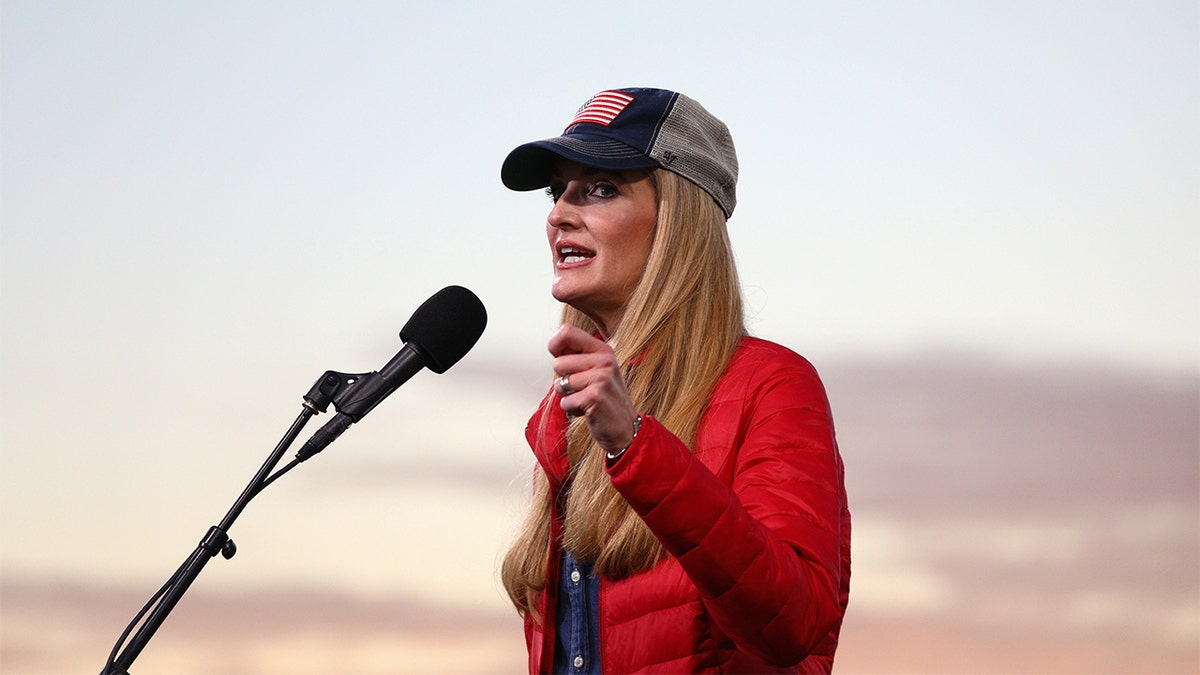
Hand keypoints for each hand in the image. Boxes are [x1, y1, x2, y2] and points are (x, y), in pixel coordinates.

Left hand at [548, 325, 638, 453]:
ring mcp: (601, 378)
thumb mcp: (598, 370)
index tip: (559, 358)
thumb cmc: (605, 398)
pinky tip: (588, 410)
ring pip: (560, 384)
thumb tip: (554, 345)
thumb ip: (578, 356)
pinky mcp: (595, 397)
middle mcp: (605, 360)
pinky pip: (565, 402)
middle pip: (558, 362)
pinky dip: (572, 410)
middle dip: (563, 380)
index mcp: (603, 350)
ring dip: (568, 396)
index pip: (567, 332)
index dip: (554, 345)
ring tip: (586, 399)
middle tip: (582, 389)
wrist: (625, 428)